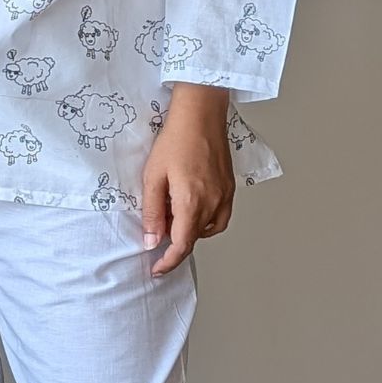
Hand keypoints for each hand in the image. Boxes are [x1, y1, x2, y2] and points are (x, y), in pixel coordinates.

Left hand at [141, 89, 234, 277]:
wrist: (201, 114)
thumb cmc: (175, 139)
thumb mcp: (153, 176)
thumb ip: (152, 211)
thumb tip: (151, 240)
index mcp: (192, 203)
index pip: (181, 245)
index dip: (168, 262)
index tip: (157, 268)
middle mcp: (213, 204)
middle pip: (194, 238)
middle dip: (174, 239)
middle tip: (156, 224)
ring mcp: (225, 197)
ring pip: (208, 229)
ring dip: (189, 230)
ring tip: (171, 210)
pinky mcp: (230, 189)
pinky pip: (219, 218)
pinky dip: (205, 221)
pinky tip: (191, 206)